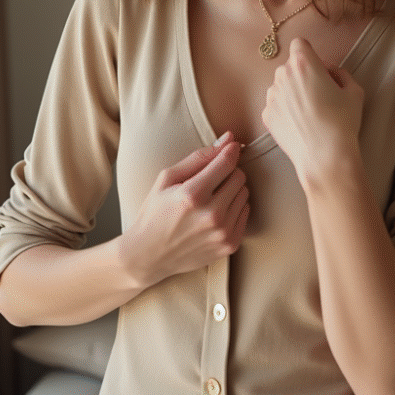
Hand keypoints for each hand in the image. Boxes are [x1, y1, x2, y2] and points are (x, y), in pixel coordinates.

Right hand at [121, 133, 249, 286]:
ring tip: (211, 198)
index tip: (231, 147)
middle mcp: (211, 214)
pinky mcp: (229, 245)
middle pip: (239, 177)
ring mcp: (222, 232)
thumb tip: (228, 139)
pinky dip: (234, 209)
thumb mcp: (167, 178)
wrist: (148, 255)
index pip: (227, 162)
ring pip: (245, 194)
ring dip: (232, 191)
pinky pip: (245, 213)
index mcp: (192, 194)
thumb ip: (199, 157)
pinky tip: (216, 213)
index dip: (230, 151)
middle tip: (211, 179)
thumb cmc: (155, 212)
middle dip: (228, 172)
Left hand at [262, 37, 364, 186]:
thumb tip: (331, 73)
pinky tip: (300, 124)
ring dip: (292, 92)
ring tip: (310, 113)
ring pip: (282, 85)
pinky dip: (286, 110)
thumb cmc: (342, 123)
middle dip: (303, 75)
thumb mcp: (354, 92)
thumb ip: (341, 74)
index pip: (300, 44)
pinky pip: (276, 104)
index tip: (319, 69)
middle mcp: (282, 76)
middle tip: (320, 94)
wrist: (325, 157)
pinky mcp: (266, 115)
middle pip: (290, 66)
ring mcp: (271, 96)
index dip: (311, 54)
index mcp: (304, 64)